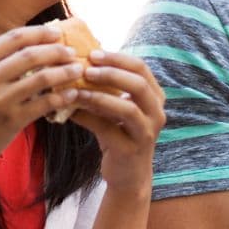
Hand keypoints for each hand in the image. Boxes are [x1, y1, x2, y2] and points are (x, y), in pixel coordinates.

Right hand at [0, 25, 81, 178]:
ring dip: (64, 71)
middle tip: (71, 52)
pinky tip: (71, 94)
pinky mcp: (11, 121)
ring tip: (77, 70)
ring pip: (42, 77)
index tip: (57, 33)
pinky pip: (45, 103)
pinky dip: (62, 96)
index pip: (13, 38)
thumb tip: (29, 49)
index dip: (39, 32)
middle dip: (56, 50)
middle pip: (31, 54)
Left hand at [68, 51, 165, 190]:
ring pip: (127, 108)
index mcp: (155, 97)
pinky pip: (109, 129)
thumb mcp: (117, 107)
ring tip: (78, 90)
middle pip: (139, 84)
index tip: (93, 53)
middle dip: (111, 73)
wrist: (128, 174)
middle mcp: (157, 113)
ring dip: (100, 96)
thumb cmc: (120, 134)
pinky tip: (71, 112)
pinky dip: (88, 118)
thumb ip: (106, 88)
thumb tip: (76, 63)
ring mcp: (146, 133)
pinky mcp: (131, 150)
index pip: (141, 68)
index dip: (117, 58)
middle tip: (86, 68)